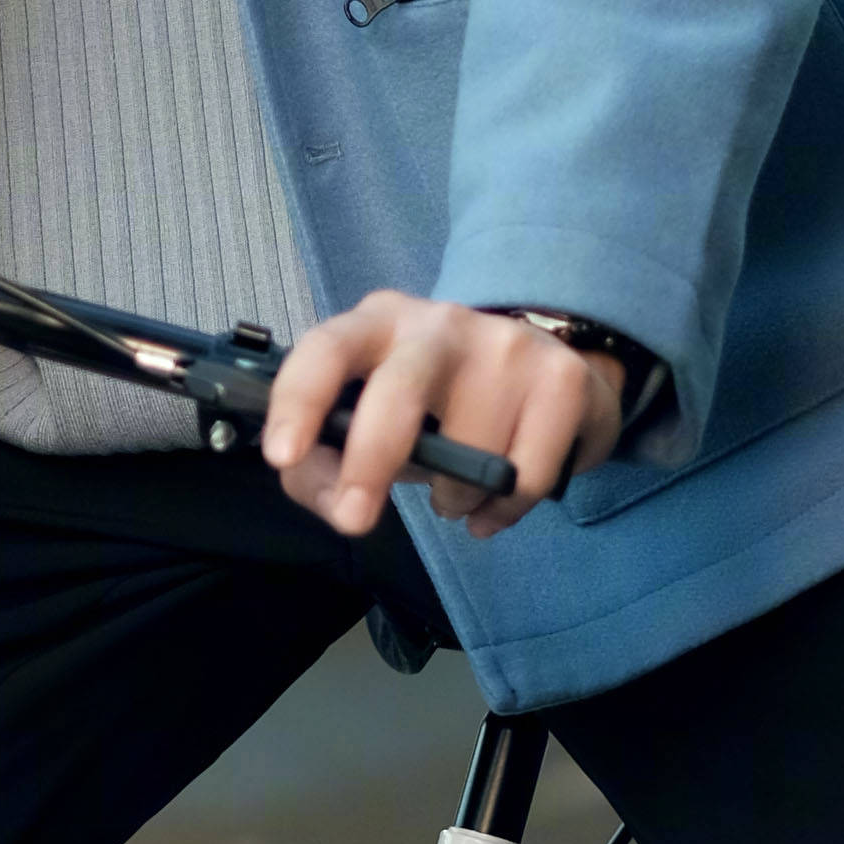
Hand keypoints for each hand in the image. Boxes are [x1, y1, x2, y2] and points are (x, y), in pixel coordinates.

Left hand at [261, 292, 627, 542]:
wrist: (546, 368)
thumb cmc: (435, 403)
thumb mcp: (370, 420)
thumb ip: (325, 466)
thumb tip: (335, 503)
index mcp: (377, 325)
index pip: (326, 348)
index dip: (298, 401)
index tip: (283, 455)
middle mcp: (439, 324)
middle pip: (397, 392)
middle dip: (370, 463)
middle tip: (355, 519)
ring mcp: (506, 346)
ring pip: (468, 454)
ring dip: (452, 499)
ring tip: (452, 493)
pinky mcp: (561, 379)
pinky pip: (523, 477)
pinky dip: (503, 511)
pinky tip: (494, 502)